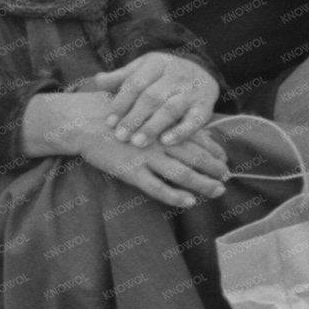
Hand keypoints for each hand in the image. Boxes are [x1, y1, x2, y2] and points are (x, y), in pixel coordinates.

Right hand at [74, 124, 229, 208]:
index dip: (214, 150)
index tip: (224, 160)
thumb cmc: (111, 113)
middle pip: (197, 157)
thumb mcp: (139, 107)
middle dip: (215, 169)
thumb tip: (178, 123)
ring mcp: (147, 157)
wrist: (82, 121)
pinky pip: (158, 188)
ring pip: (183, 174)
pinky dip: (175, 196)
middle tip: (227, 178)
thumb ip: (160, 116)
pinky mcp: (132, 172)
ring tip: (217, 191)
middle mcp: (159, 140)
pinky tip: (188, 201)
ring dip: (203, 184)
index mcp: (162, 124)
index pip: (198, 138)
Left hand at [84, 52, 219, 146]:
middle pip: (152, 97)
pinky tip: (165, 142)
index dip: (121, 103)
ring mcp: (192, 91)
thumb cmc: (162, 74)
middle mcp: (176, 75)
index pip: (136, 83)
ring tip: (137, 143)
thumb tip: (97, 80)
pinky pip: (195, 120)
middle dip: (135, 118)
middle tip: (120, 136)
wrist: (202, 70)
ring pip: (171, 109)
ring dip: (153, 126)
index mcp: (157, 64)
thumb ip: (121, 77)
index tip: (109, 122)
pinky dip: (181, 132)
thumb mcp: (143, 68)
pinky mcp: (206, 106)